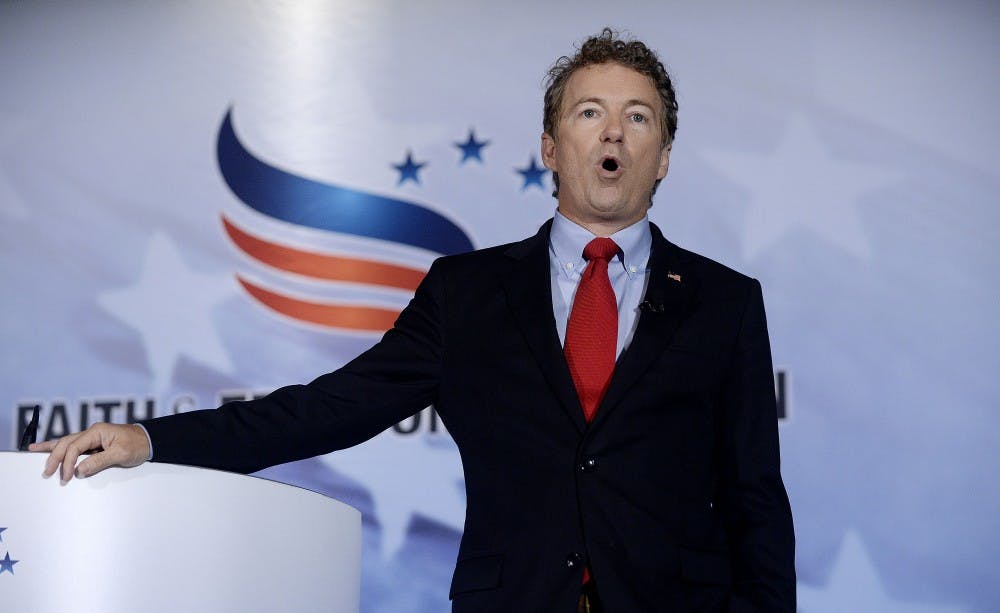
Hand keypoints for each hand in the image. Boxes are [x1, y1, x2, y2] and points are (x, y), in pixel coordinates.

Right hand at [28, 422, 150, 482]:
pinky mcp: (94, 443)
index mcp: (97, 431)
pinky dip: (61, 448)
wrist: (150, 440)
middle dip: (54, 457)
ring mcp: (92, 437)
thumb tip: (79, 470)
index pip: (75, 447)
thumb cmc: (138, 445)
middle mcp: (92, 432)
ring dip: (51, 449)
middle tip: (47, 473)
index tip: (66, 477)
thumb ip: (99, 462)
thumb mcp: (121, 455)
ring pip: (67, 442)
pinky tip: (49, 448)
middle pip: (66, 443)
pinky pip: (74, 446)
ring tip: (33, 450)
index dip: (67, 463)